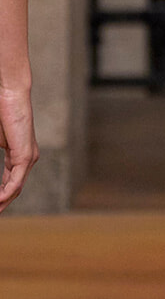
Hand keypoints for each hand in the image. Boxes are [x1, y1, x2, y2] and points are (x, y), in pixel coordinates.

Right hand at [0, 84, 36, 211]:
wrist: (12, 95)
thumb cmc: (3, 111)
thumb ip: (0, 150)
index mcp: (20, 155)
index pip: (11, 181)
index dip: (2, 194)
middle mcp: (28, 159)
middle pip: (15, 188)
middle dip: (3, 203)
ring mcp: (28, 158)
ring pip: (16, 188)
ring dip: (4, 201)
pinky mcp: (26, 156)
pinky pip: (16, 181)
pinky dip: (6, 192)